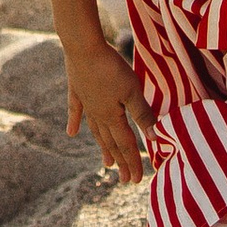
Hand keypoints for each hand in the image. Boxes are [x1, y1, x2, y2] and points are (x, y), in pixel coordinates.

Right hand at [62, 35, 148, 182]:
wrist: (83, 46)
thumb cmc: (111, 67)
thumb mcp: (133, 90)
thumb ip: (143, 114)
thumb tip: (154, 138)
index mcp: (112, 117)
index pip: (126, 144)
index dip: (133, 162)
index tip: (137, 180)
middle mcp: (98, 114)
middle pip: (111, 142)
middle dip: (121, 161)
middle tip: (125, 179)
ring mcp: (86, 103)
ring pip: (96, 131)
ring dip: (103, 147)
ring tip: (106, 163)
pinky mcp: (77, 89)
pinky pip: (76, 110)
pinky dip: (74, 122)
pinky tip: (71, 133)